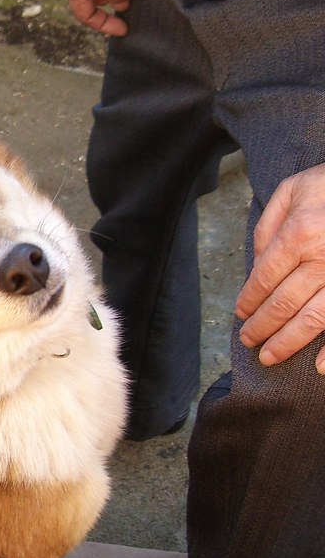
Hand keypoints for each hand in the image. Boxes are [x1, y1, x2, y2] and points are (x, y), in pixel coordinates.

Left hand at [236, 164, 324, 372]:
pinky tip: (320, 367)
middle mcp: (322, 259)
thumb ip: (269, 225)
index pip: (264, 278)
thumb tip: (255, 260)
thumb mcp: (293, 190)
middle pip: (282, 303)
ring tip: (269, 357)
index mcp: (298, 234)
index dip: (249, 300)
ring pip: (313, 319)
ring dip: (287, 343)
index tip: (241, 313)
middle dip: (261, 326)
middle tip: (248, 341)